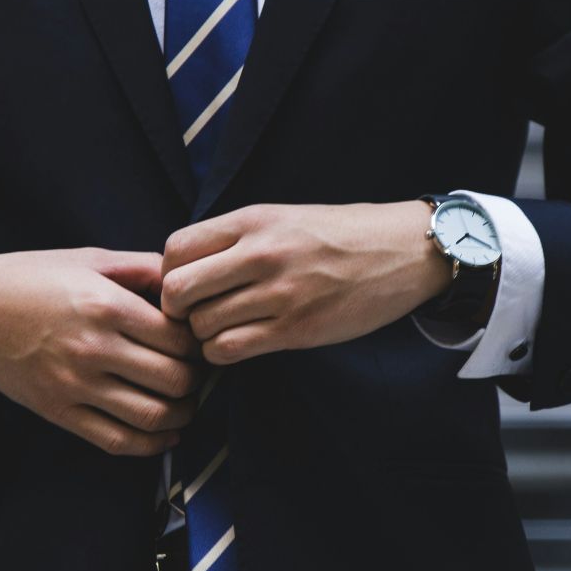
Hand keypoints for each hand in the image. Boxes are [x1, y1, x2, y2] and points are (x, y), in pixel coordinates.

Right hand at [0, 248, 203, 455]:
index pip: (179, 338)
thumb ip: (143, 268)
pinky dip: (151, 445)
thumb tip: (188, 281)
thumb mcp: (90, 259)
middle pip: (174, 379)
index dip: (199, 343)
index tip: (199, 341)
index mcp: (106, 305)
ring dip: (182, 415)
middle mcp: (93, 348)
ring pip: (152, 416)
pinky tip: (165, 434)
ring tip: (186, 403)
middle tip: (198, 373)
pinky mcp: (59, 411)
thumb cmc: (33, 278)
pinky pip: (116, 440)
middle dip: (196, 380)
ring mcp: (75, 385)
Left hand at [160, 202, 452, 364]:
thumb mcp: (282, 217)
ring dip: (202, 335)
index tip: (185, 285)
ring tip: (222, 329)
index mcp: (253, 220)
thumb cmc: (339, 235)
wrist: (402, 251)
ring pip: (201, 326)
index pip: (175, 249)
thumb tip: (183, 267)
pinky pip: (230, 349)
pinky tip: (238, 344)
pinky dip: (223, 353)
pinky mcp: (296, 329)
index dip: (168, 273)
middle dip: (176, 309)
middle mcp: (260, 254)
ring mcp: (279, 294)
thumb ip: (235, 238)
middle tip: (194, 314)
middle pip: (177, 290)